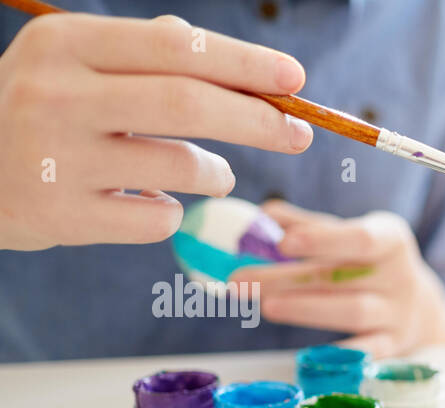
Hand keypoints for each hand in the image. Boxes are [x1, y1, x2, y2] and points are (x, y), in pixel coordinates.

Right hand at [0, 12, 311, 250]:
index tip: (295, 79)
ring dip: (217, 174)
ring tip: (214, 173)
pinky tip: (149, 202)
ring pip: (182, 168)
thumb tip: (238, 69)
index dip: (245, 65)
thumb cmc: (38, 110)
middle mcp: (58, 96)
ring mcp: (59, 159)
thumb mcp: (72, 64)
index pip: (176, 48)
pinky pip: (159, 219)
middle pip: (188, 106)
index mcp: (65, 45)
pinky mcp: (66, 216)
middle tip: (300, 135)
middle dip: (259, 122)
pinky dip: (172, 212)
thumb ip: (145, 55)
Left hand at [230, 201, 444, 354]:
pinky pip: (368, 351)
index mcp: (391, 239)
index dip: (321, 240)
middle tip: (241, 280)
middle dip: (287, 278)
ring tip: (264, 307)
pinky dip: (340, 354)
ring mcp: (399, 313)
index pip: (358, 238)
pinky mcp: (395, 345)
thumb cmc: (372, 265)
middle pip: (341, 277)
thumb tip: (262, 216)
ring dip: (304, 309)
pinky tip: (305, 354)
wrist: (422, 309)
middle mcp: (400, 276)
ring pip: (352, 312)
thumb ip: (309, 226)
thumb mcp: (350, 236)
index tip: (282, 244)